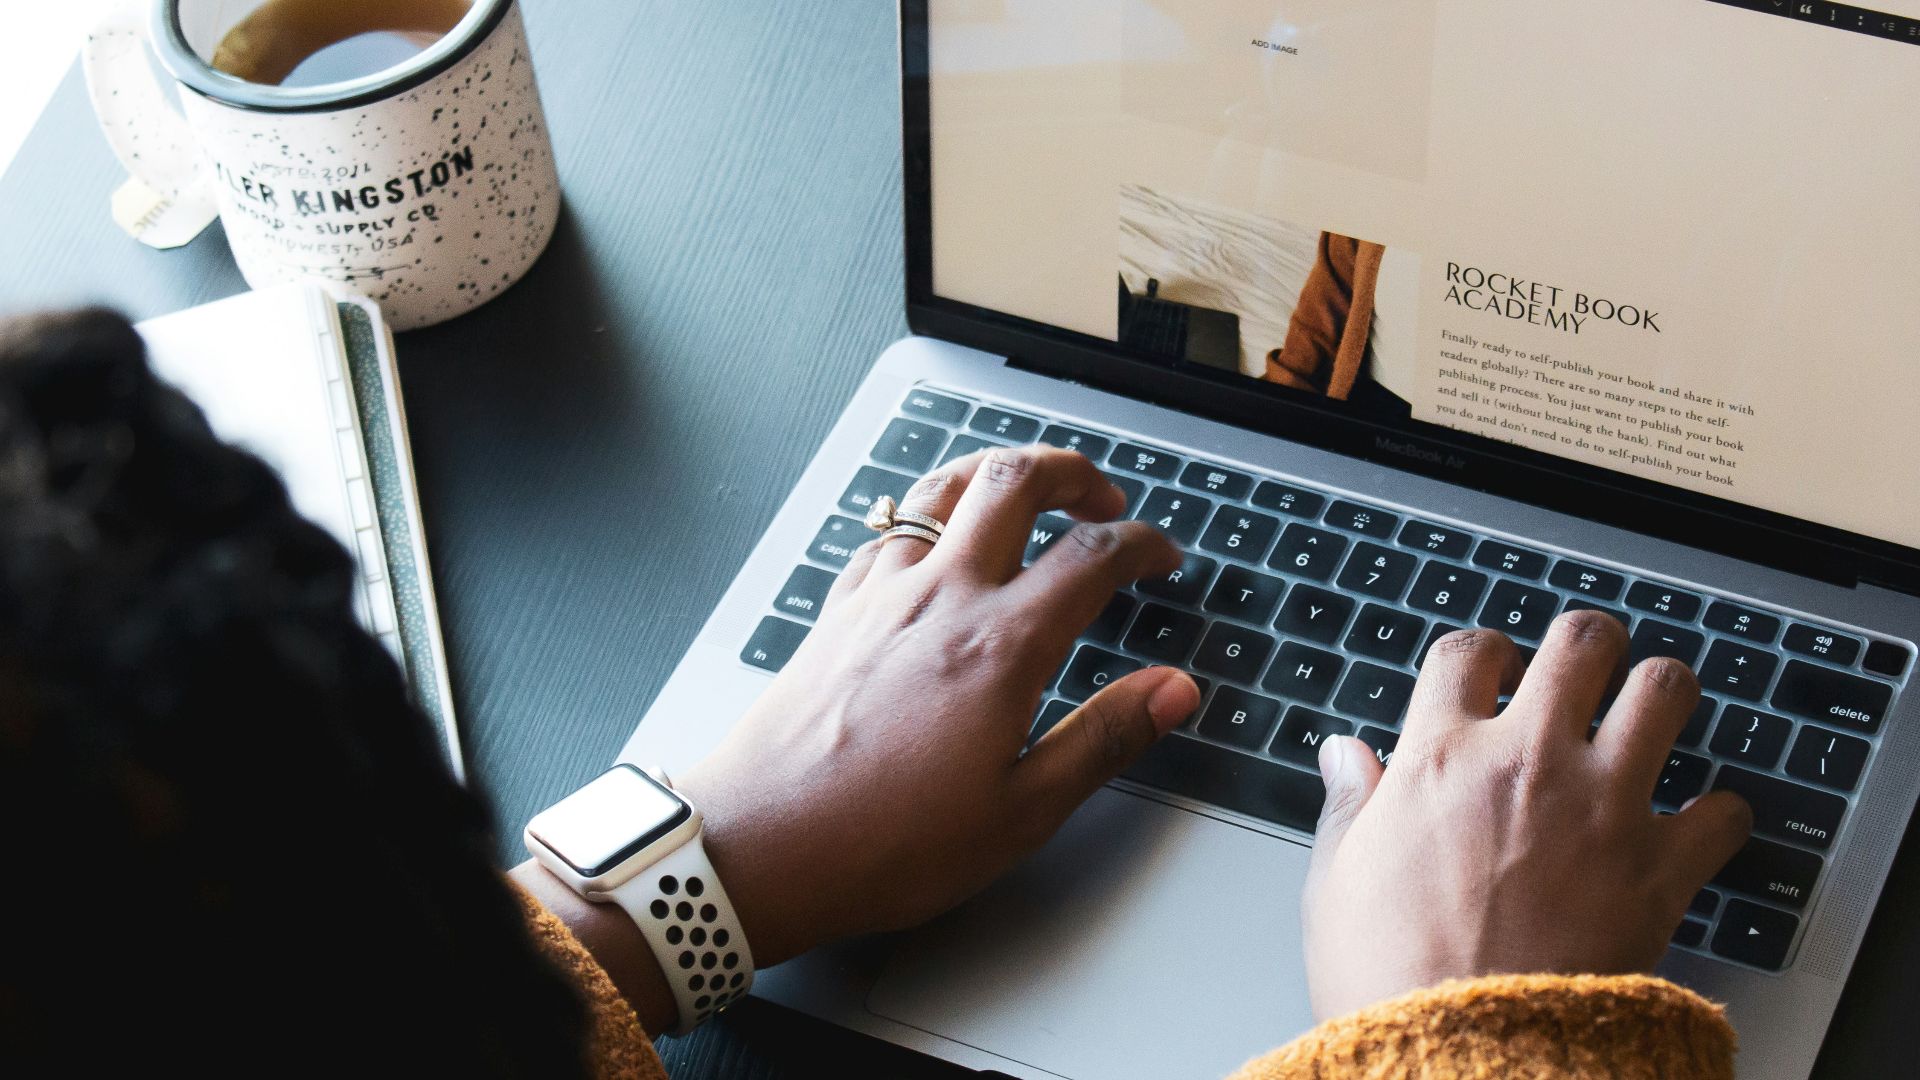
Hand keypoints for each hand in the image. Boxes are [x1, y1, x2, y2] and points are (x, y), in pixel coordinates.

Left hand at [675, 446, 1201, 967]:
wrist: (759, 847)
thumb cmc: (884, 842)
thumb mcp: (1021, 812)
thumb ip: (1104, 739)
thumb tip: (1173, 692)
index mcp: (1000, 645)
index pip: (1092, 555)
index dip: (1141, 542)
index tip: (1160, 556)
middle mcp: (940, 598)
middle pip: (1014, 482)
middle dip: (1071, 471)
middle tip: (1101, 495)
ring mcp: (879, 597)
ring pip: (941, 489)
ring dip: (994, 474)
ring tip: (1023, 492)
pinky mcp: (836, 613)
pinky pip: (886, 533)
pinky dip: (925, 519)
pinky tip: (930, 546)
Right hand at [1301, 612, 1752, 1020]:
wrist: (1465, 1051)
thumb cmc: (1390, 978)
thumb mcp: (1336, 885)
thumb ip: (1348, 807)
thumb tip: (1343, 755)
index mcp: (1439, 760)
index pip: (1467, 652)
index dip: (1482, 652)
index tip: (1490, 671)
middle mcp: (1527, 763)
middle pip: (1580, 643)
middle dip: (1586, 644)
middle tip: (1585, 665)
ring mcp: (1602, 806)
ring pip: (1664, 692)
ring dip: (1660, 694)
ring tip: (1651, 710)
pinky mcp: (1661, 866)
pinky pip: (1723, 811)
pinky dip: (1718, 814)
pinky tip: (1698, 824)